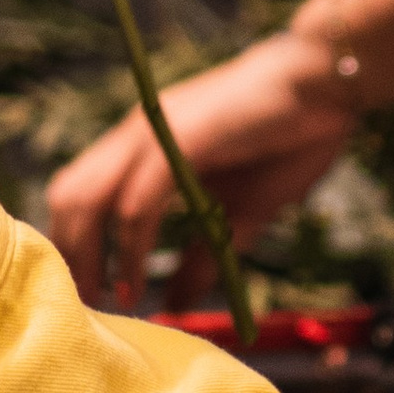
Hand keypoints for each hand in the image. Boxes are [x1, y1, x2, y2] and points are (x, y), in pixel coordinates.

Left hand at [47, 37, 357, 305]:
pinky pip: (136, 203)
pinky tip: (136, 283)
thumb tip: (174, 308)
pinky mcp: (178, 139)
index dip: (76, 246)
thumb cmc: (288, 140)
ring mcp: (153, 132)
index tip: (93, 295)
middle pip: (69, 198)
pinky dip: (128, 249)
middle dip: (70, 257)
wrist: (324, 84)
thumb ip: (202, 257)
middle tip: (91, 307)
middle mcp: (137, 133)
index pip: (81, 194)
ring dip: (87, 256)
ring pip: (87, 198)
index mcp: (144, 143)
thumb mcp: (238, 214)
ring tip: (106, 300)